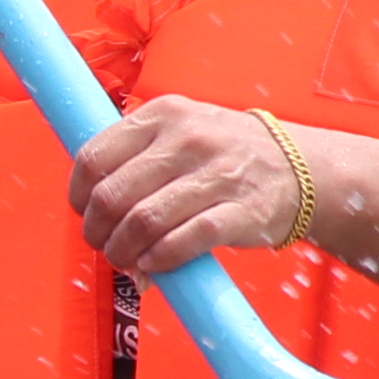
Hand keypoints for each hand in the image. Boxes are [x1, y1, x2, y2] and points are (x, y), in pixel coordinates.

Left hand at [70, 97, 316, 276]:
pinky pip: (183, 241)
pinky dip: (159, 260)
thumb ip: (135, 155)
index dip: (78, 195)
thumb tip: (88, 204)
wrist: (299, 168)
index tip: (84, 212)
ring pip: (142, 222)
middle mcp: (188, 139)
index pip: (94, 157)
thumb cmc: (224, 154)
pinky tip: (154, 264)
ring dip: (123, 251)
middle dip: (98, 231)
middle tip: (104, 245)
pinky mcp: (241, 212)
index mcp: (163, 114)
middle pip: (112, 195)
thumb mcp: (180, 129)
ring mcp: (217, 174)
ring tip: (126, 259)